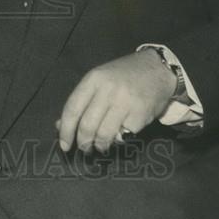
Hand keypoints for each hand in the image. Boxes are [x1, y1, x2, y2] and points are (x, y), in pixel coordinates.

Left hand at [56, 49, 176, 153]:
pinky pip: (124, 136)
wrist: (158, 69)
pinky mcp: (140, 114)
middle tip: (84, 149)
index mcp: (94, 79)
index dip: (65, 130)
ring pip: (104, 134)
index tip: (64, 145)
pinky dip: (120, 140)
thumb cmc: (123, 76)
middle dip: (83, 143)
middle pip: (87, 125)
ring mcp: (125, 102)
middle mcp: (108, 89)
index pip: (73, 109)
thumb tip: (60, 126)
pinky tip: (121, 133)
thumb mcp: (99, 81)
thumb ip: (81, 101)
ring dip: (100, 146)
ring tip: (100, 146)